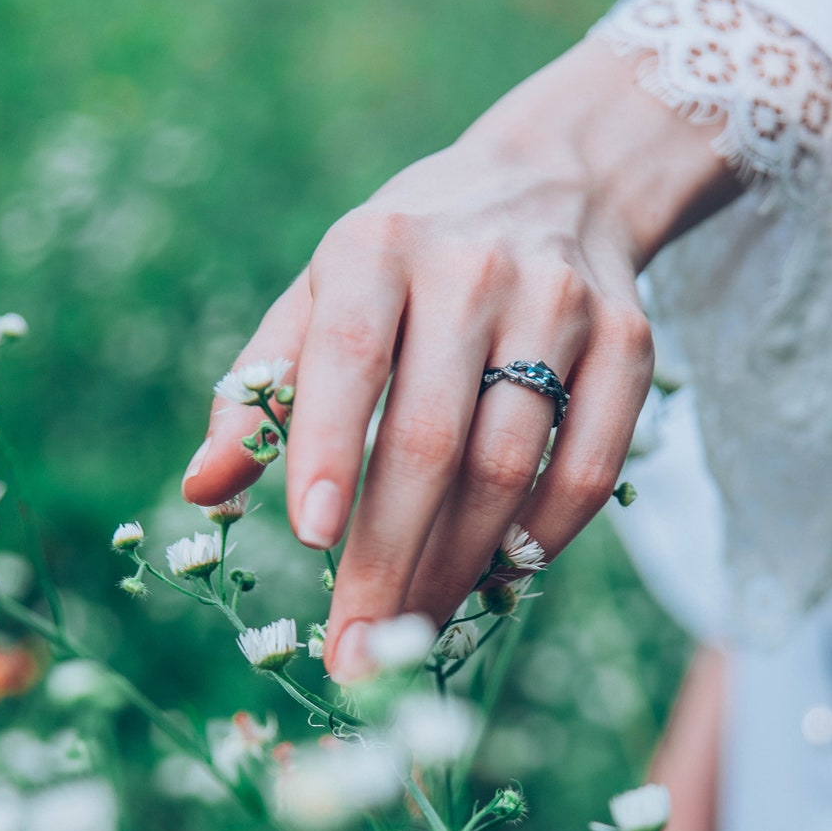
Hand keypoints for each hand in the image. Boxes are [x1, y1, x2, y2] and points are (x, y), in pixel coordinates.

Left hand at [181, 36, 737, 680]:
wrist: (555, 181)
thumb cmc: (411, 257)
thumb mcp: (322, 287)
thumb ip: (261, 382)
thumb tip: (203, 490)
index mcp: (375, 248)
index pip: (346, 355)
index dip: (327, 451)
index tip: (307, 544)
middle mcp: (472, 268)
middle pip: (431, 437)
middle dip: (390, 558)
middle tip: (360, 649)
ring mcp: (560, 303)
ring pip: (511, 462)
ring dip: (461, 564)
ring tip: (419, 624)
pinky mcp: (628, 339)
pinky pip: (593, 464)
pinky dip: (547, 537)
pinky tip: (503, 573)